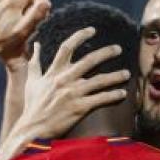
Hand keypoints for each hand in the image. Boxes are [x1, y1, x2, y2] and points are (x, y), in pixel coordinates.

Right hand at [4, 27, 128, 142]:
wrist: (34, 129)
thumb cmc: (33, 106)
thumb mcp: (32, 82)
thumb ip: (35, 63)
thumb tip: (36, 46)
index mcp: (54, 72)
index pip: (67, 47)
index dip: (80, 36)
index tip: (92, 30)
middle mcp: (64, 80)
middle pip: (89, 60)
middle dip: (106, 53)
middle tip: (118, 48)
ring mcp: (73, 93)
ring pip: (99, 81)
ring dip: (115, 76)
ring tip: (127, 73)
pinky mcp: (80, 108)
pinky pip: (101, 99)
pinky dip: (113, 96)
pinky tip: (122, 94)